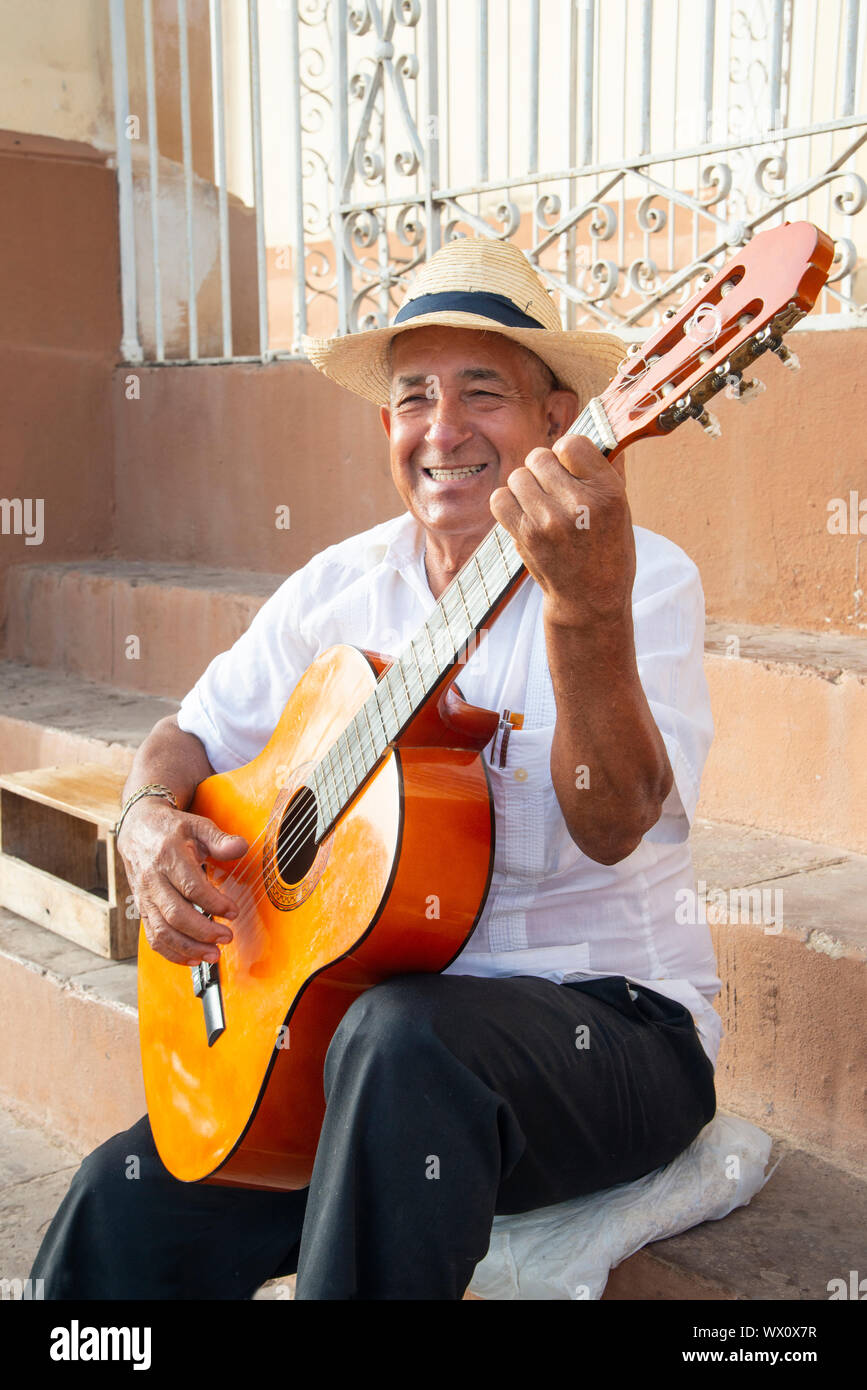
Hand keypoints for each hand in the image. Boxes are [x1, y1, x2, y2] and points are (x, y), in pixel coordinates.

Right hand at [118, 797, 247, 965]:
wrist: (137, 828)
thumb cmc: (171, 829)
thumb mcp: (198, 826)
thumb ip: (220, 839)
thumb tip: (240, 848)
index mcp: (167, 855)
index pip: (191, 887)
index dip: (214, 903)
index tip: (233, 912)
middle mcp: (152, 879)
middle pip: (176, 914)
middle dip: (204, 931)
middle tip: (227, 937)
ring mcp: (144, 896)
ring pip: (162, 931)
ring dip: (189, 948)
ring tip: (213, 955)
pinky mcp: (141, 909)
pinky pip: (153, 937)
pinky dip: (172, 953)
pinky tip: (193, 958)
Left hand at [489, 433, 634, 631]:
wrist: (589, 598)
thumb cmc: (607, 549)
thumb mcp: (622, 507)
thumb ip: (607, 468)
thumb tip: (599, 427)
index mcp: (607, 492)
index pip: (572, 444)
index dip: (566, 452)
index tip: (570, 467)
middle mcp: (578, 503)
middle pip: (539, 456)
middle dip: (543, 469)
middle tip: (553, 490)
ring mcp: (548, 521)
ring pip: (518, 476)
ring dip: (526, 487)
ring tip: (540, 505)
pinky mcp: (525, 535)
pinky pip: (500, 498)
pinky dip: (508, 503)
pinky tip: (524, 513)